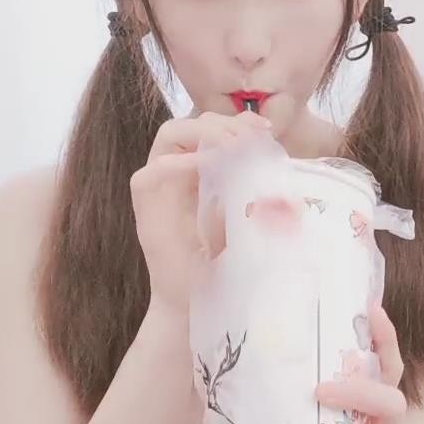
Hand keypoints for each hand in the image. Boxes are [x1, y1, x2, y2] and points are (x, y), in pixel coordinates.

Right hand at [130, 109, 271, 316]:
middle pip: (193, 124)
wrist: (194, 301)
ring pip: (169, 136)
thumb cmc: (222, 264)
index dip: (239, 122)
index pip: (216, 128)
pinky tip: (204, 168)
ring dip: (200, 134)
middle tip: (248, 138)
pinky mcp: (144, 205)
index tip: (266, 130)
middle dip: (223, 123)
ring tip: (229, 148)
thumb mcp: (246, 218)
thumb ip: (254, 188)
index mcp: (203, 170)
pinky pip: (152, 172)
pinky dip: (178, 165)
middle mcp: (179, 171)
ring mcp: (159, 185)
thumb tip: (279, 162)